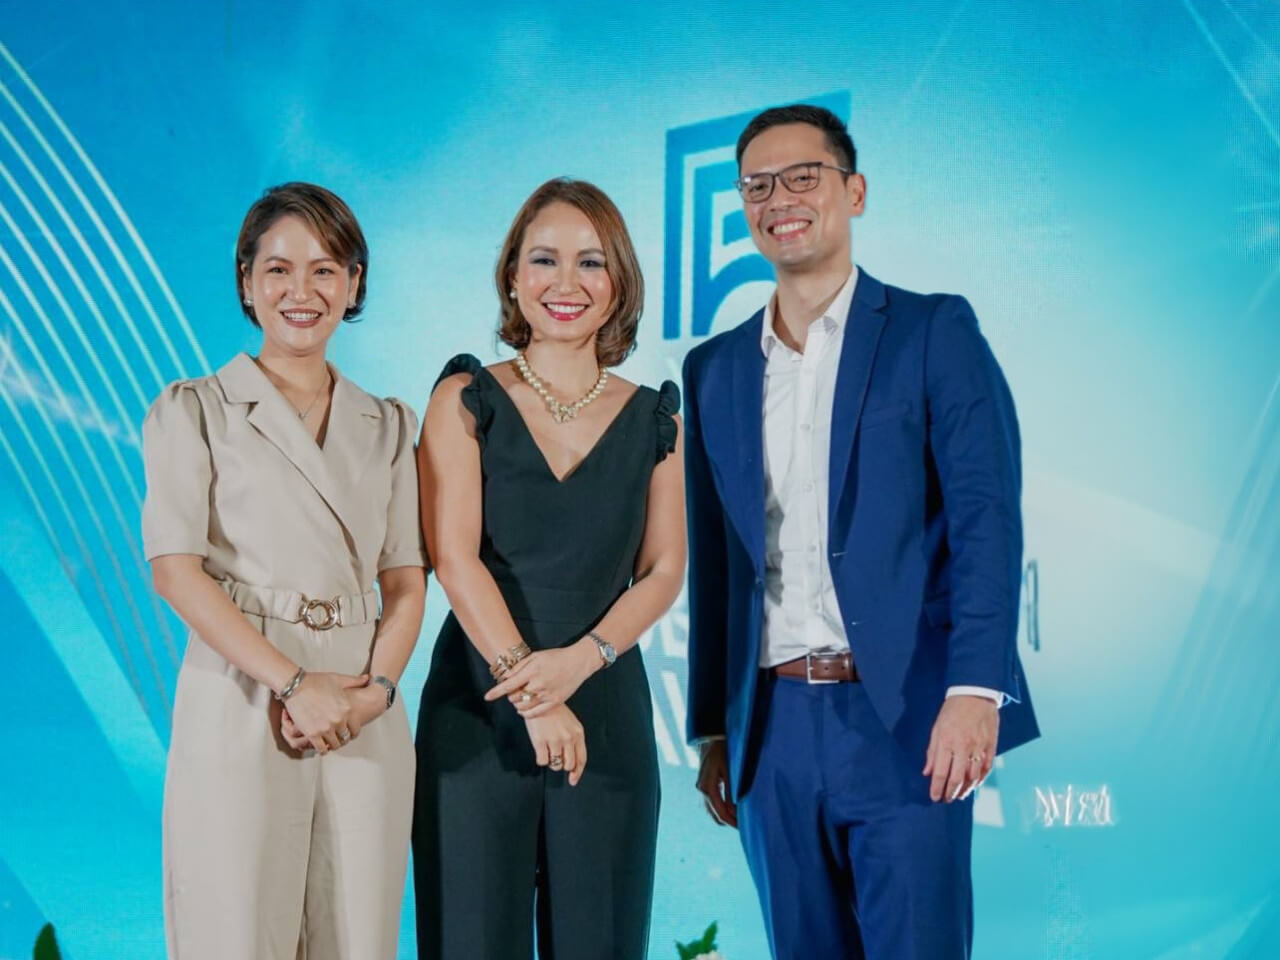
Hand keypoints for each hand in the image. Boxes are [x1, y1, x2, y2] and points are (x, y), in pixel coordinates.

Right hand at [283, 682, 388, 750]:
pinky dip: (322, 749)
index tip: (347, 732)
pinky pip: (321, 749)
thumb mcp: (338, 680)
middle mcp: (339, 720)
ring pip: (334, 745)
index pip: (355, 728)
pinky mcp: (312, 734)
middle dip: (341, 738)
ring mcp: (325, 728)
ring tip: (328, 741)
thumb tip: (367, 678)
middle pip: (345, 738)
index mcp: (347, 709)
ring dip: (332, 744)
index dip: (352, 731)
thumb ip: (355, 681)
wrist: (295, 685)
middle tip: (336, 737)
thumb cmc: (316, 681)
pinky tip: (320, 745)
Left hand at [484, 640, 599, 718]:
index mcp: (533, 671)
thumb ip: (519, 667)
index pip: (509, 685)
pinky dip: (526, 713)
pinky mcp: (555, 702)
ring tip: (520, 697)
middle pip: (515, 697)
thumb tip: (505, 678)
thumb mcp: (535, 656)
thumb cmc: (556, 657)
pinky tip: (523, 710)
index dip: (496, 692)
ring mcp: (547, 695)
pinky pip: (535, 713)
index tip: (487, 697)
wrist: (578, 662)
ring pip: (523, 707)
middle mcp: (539, 684)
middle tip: (515, 690)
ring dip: (517, 704)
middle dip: (511, 695)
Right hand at [523, 704, 586, 785]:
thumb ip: (574, 740)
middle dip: (562, 764)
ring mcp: (554, 740)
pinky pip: (542, 761)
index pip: (581, 759)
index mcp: (578, 733)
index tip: (572, 780)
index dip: (577, 773)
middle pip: (568, 764)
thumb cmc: (554, 711)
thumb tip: (571, 762)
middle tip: (555, 756)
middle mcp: (568, 738)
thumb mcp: (570, 723)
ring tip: (547, 749)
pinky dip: (540, 759)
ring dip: (551, 761)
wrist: (537, 699)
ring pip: (555, 765)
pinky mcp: (540, 741)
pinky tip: (540, 749)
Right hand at [696, 739, 736, 826]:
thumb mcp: (729, 772)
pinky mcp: (702, 785)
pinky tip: (729, 808)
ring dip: (723, 816)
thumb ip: (730, 792)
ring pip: (711, 811)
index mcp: (707, 788)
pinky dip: (719, 809)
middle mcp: (701, 790)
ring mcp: (700, 788)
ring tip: (738, 818)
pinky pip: (710, 804)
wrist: (710, 739)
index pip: (720, 812)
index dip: (732, 822)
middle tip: (742, 825)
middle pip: (714, 815)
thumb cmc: (722, 752)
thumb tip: (735, 811)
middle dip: (728, 821)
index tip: (742, 828)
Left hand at [923, 695, 998, 802]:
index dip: (937, 788)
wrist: (975, 694)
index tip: (934, 798)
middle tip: (946, 800)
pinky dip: (980, 780)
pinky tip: (974, 785)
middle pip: (957, 778)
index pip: (941, 772)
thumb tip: (927, 772)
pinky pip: (986, 769)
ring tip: (959, 796)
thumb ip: (932, 752)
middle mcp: (963, 747)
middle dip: (950, 793)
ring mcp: (979, 748)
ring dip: (965, 790)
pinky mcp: (991, 747)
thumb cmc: (952, 711)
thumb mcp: (936, 728)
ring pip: (973, 777)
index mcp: (947, 742)